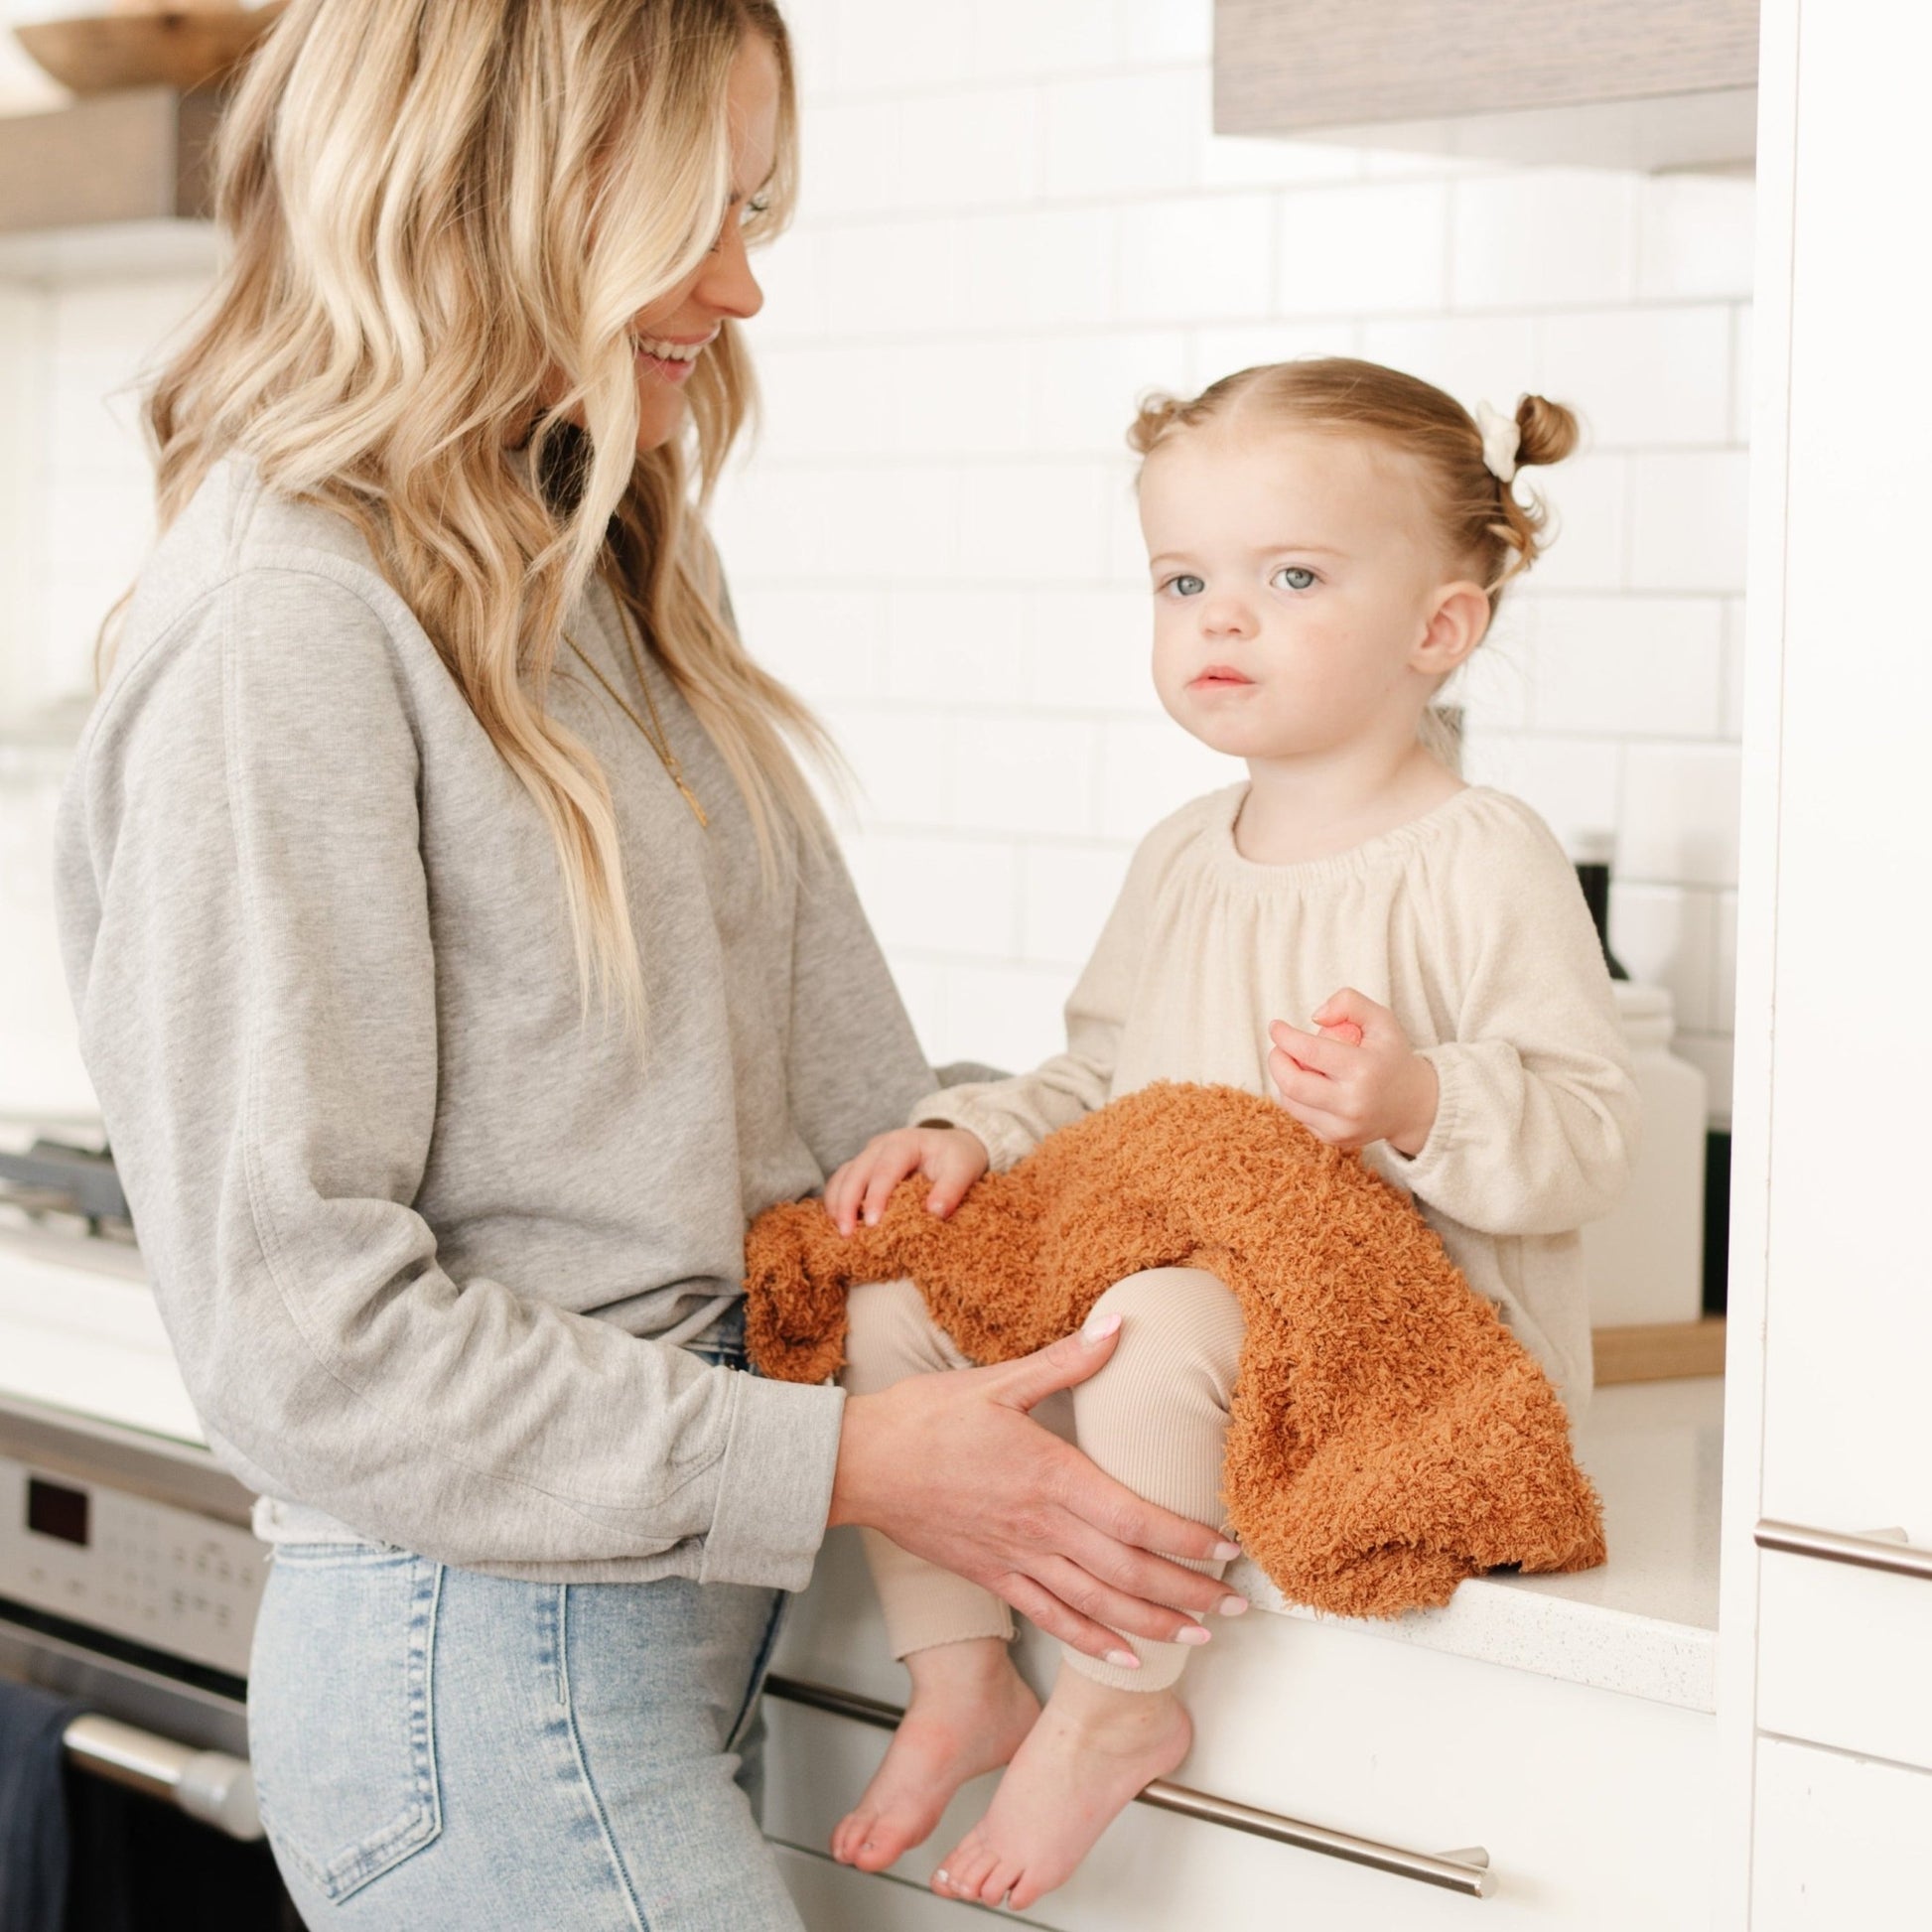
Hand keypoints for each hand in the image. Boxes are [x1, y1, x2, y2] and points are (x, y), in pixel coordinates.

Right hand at [824, 1126, 990, 1234]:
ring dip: (837, 1204)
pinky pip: (841, 1182)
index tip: (873, 1224)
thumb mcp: (963, 1169)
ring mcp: (868, 1156)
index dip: (877, 1196)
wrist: (953, 1146)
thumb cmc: (957, 1157)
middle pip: (856, 1172)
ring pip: (843, 1176)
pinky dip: (835, 1201)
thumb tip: (934, 1212)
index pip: (885, 1168)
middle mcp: (880, 1146)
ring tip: (840, 1233)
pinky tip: (838, 1224)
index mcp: (904, 1142)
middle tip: (847, 1234)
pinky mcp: (863, 1169)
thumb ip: (951, 1190)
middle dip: (847, 1203)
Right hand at [829, 1311, 1247, 1664]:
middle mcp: (1040, 1526)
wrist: (861, 1464)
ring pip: (1098, 1604)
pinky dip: (1091, 1640)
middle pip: (1128, 1571)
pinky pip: (1051, 1618)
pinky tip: (1124, 1654)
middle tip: (1237, 1608)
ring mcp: (1016, 1559)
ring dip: (1153, 1623)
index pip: (1134, 1517)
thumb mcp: (998, 1381)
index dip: (1187, 1539)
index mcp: (1050, 1475)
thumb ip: (1066, 1361)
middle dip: (1189, 1592)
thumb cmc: (926, 1418)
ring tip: (1199, 1636)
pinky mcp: (993, 1577)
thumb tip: (1118, 1326)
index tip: (1227, 1551)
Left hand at [1267, 987, 1438, 1155]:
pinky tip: (1310, 1085)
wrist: (1414, 1105)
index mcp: (1364, 1070)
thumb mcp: (1381, 1020)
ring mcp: (1344, 1127)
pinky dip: (1296, 1098)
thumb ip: (1349, 1003)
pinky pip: (1300, 1116)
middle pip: (1292, 1083)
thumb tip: (1315, 1018)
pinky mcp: (1337, 1140)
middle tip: (1279, 1048)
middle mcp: (1353, 1103)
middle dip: (1277, 1060)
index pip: (1310, 1051)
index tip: (1276, 1026)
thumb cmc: (1391, 1056)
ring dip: (1284, 1079)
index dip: (1285, 1036)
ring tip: (1296, 1064)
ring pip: (1291, 1102)